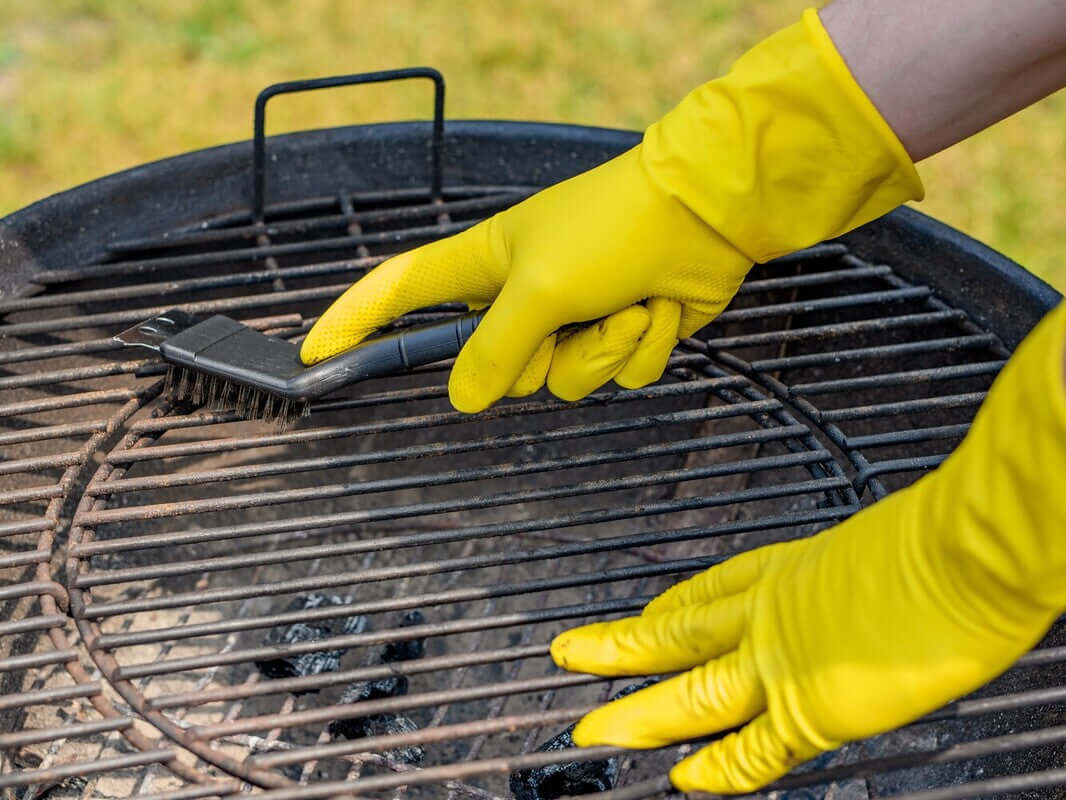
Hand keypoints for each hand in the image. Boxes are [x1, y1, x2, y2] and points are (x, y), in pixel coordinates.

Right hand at [301, 9, 920, 412]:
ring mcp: (573, 317)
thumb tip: (464, 398)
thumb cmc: (615, 226)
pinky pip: (616, 375)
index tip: (317, 353)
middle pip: (500, 368)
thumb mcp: (540, 287)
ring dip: (604, 350)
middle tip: (575, 313)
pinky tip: (658, 308)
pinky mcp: (618, 333)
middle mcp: (523, 295)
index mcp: (486, 266)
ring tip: (630, 304)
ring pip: (566, 381)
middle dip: (547, 354)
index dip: (355, 322)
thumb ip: (495, 349)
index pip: (400, 294)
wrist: (709, 215)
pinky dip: (641, 349)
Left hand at [551, 301, 1065, 792]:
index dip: (667, 608)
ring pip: (690, 691)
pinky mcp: (813, 707)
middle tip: (570, 653)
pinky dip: (719, 770)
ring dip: (637, 712)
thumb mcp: (887, 542)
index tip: (640, 615)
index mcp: (792, 567)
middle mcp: (773, 611)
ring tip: (591, 727)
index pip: (710, 591)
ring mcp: (785, 659)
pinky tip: (686, 782)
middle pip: (676, 633)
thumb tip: (875, 587)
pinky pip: (753, 750)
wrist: (968, 550)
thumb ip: (858, 575)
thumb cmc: (948, 534)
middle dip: (619, 647)